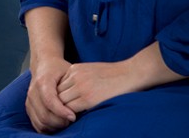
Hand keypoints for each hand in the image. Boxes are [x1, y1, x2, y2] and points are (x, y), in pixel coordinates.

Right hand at [25, 56, 75, 133]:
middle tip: (71, 120)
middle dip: (59, 121)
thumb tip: (78, 104)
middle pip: (44, 115)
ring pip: (40, 122)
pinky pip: (36, 124)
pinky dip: (47, 128)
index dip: (61, 112)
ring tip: (65, 122)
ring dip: (54, 126)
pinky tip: (57, 124)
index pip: (50, 101)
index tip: (73, 116)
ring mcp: (29, 100)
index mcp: (43, 81)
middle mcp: (33, 92)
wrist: (43, 65)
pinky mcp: (29, 107)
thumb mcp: (67, 71)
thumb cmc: (58, 69)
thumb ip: (71, 86)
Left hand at [57, 44, 181, 114]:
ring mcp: (80, 86)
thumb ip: (78, 79)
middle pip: (57, 93)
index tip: (64, 105)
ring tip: (67, 118)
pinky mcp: (88, 98)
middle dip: (58, 104)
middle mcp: (75, 76)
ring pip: (62, 102)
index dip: (60, 97)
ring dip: (63, 111)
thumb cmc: (113, 75)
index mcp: (75, 69)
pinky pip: (71, 109)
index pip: (58, 85)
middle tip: (61, 115)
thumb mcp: (91, 71)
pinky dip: (70, 115)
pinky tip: (75, 119)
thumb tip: (70, 94)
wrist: (130, 73)